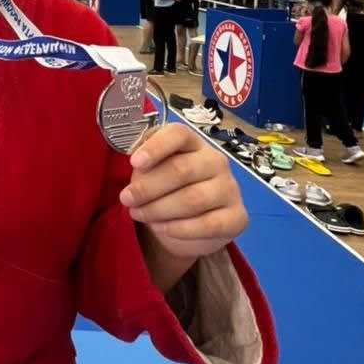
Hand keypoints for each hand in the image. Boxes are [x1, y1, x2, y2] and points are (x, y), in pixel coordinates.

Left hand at [120, 124, 247, 262]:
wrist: (188, 226)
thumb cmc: (165, 189)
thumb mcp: (151, 170)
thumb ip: (144, 160)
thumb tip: (135, 154)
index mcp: (193, 143)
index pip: (179, 134)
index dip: (156, 147)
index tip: (134, 163)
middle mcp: (216, 161)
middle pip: (182, 170)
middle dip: (148, 187)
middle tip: (126, 199)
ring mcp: (230, 189)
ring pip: (193, 199)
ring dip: (159, 209)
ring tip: (138, 214)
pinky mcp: (237, 217)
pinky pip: (208, 225)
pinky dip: (179, 228)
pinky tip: (160, 228)